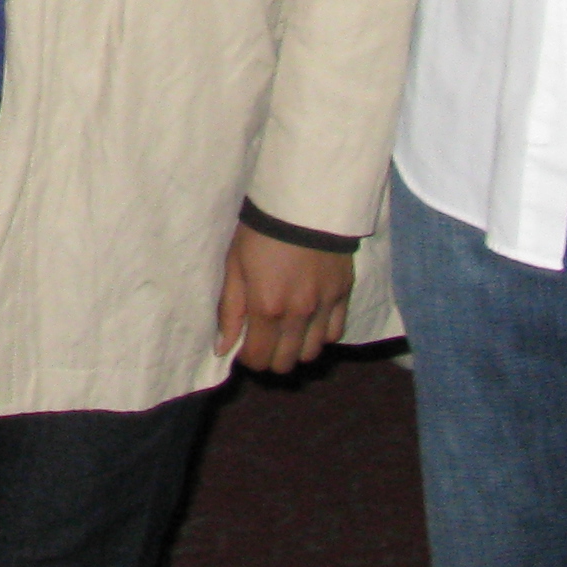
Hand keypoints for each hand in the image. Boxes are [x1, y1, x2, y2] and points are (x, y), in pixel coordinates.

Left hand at [215, 224, 353, 375]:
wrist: (302, 204)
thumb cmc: (260, 233)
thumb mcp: (234, 266)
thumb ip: (230, 311)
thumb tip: (223, 349)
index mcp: (267, 308)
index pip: (259, 358)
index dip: (249, 360)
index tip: (244, 349)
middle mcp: (298, 315)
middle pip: (286, 362)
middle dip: (270, 358)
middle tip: (263, 342)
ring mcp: (324, 307)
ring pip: (311, 353)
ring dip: (295, 350)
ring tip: (286, 334)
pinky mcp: (343, 296)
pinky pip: (335, 334)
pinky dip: (321, 336)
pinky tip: (310, 323)